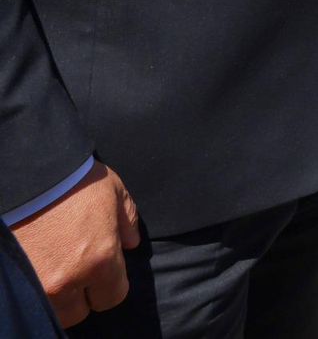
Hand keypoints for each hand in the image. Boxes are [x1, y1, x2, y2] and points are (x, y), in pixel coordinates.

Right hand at [14, 163, 141, 326]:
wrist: (29, 174)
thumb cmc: (74, 180)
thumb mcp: (114, 192)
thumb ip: (127, 221)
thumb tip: (131, 245)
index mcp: (100, 260)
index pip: (112, 297)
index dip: (111, 285)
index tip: (104, 270)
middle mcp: (68, 280)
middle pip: (80, 311)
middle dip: (83, 295)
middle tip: (78, 271)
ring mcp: (38, 283)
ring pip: (54, 310)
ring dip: (59, 296)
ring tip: (58, 269)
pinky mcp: (17, 278)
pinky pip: (32, 297)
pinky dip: (38, 287)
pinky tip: (41, 266)